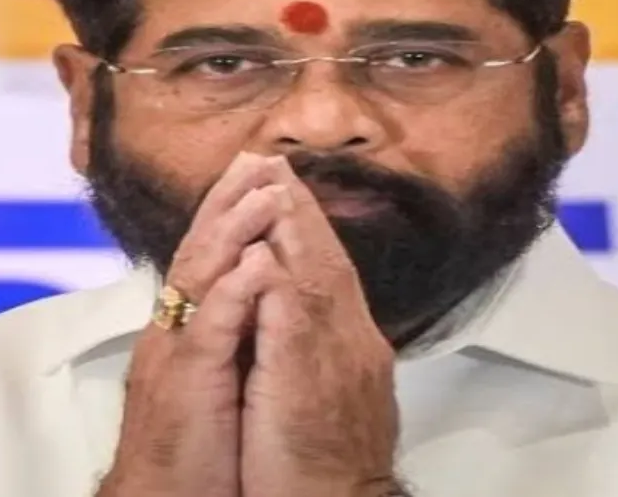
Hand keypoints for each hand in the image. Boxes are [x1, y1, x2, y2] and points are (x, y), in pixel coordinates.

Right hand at [98, 153, 292, 496]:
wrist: (167, 495)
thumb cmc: (197, 440)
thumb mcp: (215, 370)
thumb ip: (227, 326)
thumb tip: (252, 289)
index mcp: (191, 323)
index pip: (212, 253)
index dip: (233, 208)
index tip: (260, 168)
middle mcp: (178, 327)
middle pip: (202, 249)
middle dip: (230, 199)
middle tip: (259, 156)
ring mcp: (179, 351)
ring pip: (203, 277)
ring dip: (234, 230)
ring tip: (264, 189)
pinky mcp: (188, 383)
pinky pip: (210, 330)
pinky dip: (232, 294)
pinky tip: (256, 264)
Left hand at [239, 158, 400, 496]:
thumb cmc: (332, 456)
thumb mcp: (331, 384)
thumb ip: (319, 340)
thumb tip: (300, 305)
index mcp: (351, 340)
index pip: (329, 268)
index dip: (306, 222)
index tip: (283, 180)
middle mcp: (350, 341)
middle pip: (327, 261)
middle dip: (299, 209)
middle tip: (275, 161)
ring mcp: (335, 361)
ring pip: (317, 282)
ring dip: (293, 232)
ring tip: (272, 187)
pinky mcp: (308, 387)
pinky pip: (296, 331)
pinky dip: (281, 289)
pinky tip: (266, 258)